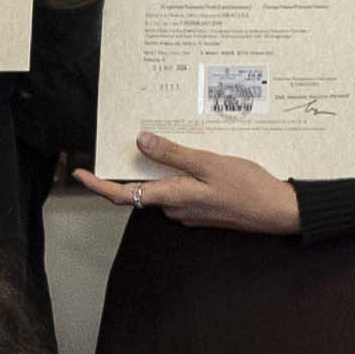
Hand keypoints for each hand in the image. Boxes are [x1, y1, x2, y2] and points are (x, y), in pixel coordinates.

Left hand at [74, 132, 302, 233]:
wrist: (278, 212)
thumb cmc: (247, 187)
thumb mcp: (208, 163)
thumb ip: (172, 154)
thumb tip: (141, 141)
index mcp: (172, 197)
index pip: (121, 195)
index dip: (97, 185)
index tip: (77, 174)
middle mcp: (175, 210)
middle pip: (141, 190)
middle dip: (135, 168)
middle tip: (133, 140)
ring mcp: (188, 213)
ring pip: (163, 189)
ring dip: (162, 170)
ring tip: (167, 142)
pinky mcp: (201, 212)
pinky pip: (180, 192)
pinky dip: (179, 177)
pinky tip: (192, 160)